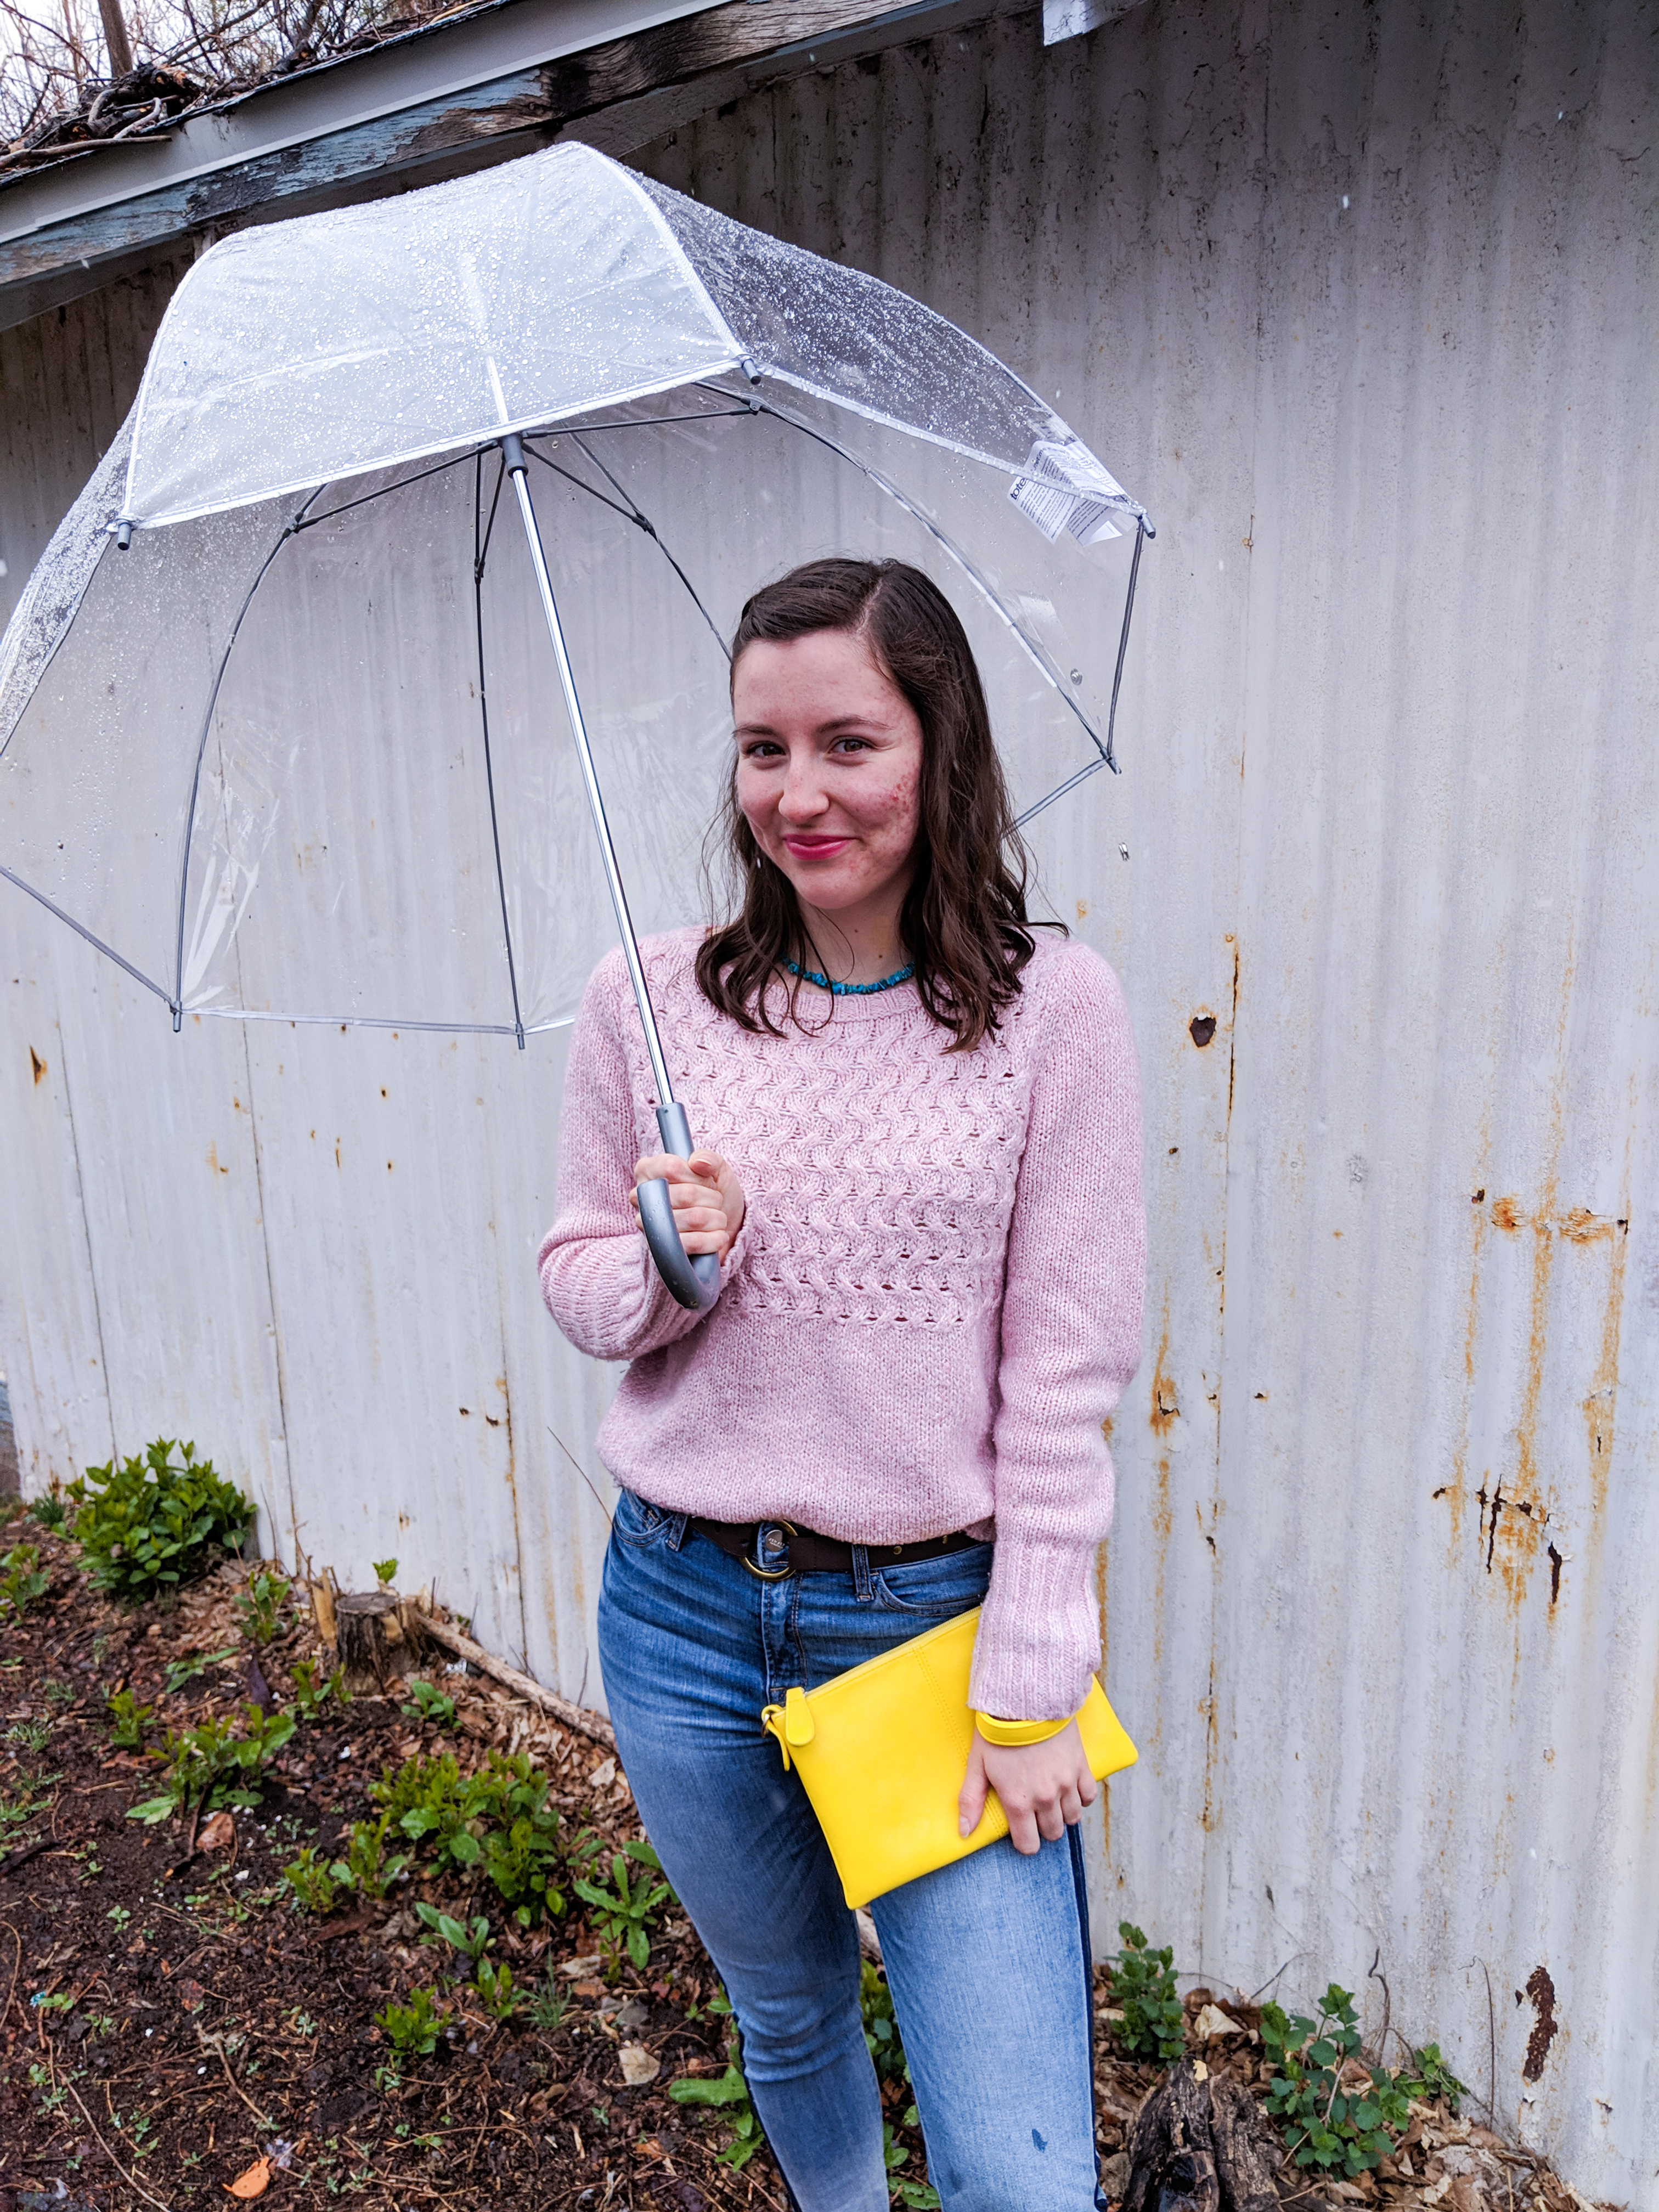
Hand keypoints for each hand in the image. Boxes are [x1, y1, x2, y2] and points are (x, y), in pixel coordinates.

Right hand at [629, 1149, 746, 1262]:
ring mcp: (648, 1225)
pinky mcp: (661, 1250)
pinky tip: (718, 1235)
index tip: (707, 1180)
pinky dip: (713, 1239)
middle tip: (715, 1201)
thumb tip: (697, 1162)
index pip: (670, 1167)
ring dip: (716, 1218)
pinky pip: (691, 1243)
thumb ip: (709, 1159)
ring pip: (693, 1218)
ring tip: (717, 1218)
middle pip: (686, 1195)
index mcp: (647, 1170)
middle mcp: (640, 1197)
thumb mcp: (716, 1168)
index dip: (697, 1175)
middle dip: (712, 1198)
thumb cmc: (713, 1192)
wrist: (723, 1225)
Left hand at [958, 1718, 1096, 1854]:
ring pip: (1072, 1818)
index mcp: (1018, 1802)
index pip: (1028, 1845)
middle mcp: (1045, 1798)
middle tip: (1035, 1811)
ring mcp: (1066, 1783)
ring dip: (1062, 1814)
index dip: (1024, 1841)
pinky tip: (1069, 1788)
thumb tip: (965, 1833)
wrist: (1025, 1700)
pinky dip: (1081, 1797)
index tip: (1021, 1829)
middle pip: (1052, 1833)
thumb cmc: (997, 1732)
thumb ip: (971, 1801)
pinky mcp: (1081, 1767)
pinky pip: (1089, 1796)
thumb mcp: (977, 1765)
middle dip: (1043, 1827)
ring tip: (1051, 1800)